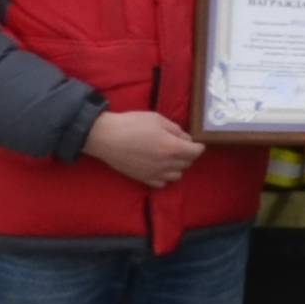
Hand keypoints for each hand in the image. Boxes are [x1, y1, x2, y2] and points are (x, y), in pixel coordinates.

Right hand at [86, 109, 202, 187]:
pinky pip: (162, 183)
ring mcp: (154, 174)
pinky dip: (165, 176)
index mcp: (171, 148)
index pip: (196, 152)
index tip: (195, 142)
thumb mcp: (158, 119)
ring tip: (169, 156)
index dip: (199, 146)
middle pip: (188, 163)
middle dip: (188, 154)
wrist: (106, 137)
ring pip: (177, 175)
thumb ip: (176, 130)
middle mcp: (166, 164)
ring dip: (178, 166)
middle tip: (180, 145)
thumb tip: (186, 139)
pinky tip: (159, 167)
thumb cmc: (131, 124)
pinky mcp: (143, 179)